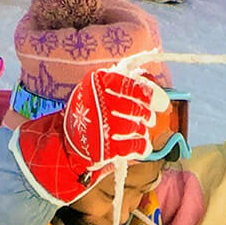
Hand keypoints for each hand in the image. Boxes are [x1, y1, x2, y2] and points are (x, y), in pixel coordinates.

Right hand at [15, 68, 172, 202]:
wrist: (66, 144)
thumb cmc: (88, 114)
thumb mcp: (98, 91)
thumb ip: (123, 82)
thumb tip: (147, 77)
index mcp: (97, 83)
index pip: (132, 85)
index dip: (150, 93)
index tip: (159, 101)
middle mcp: (98, 103)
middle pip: (137, 108)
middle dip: (147, 115)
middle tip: (148, 118)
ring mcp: (101, 126)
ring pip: (137, 127)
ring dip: (143, 131)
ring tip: (140, 131)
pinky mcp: (105, 148)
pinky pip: (134, 146)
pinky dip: (142, 146)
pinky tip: (142, 146)